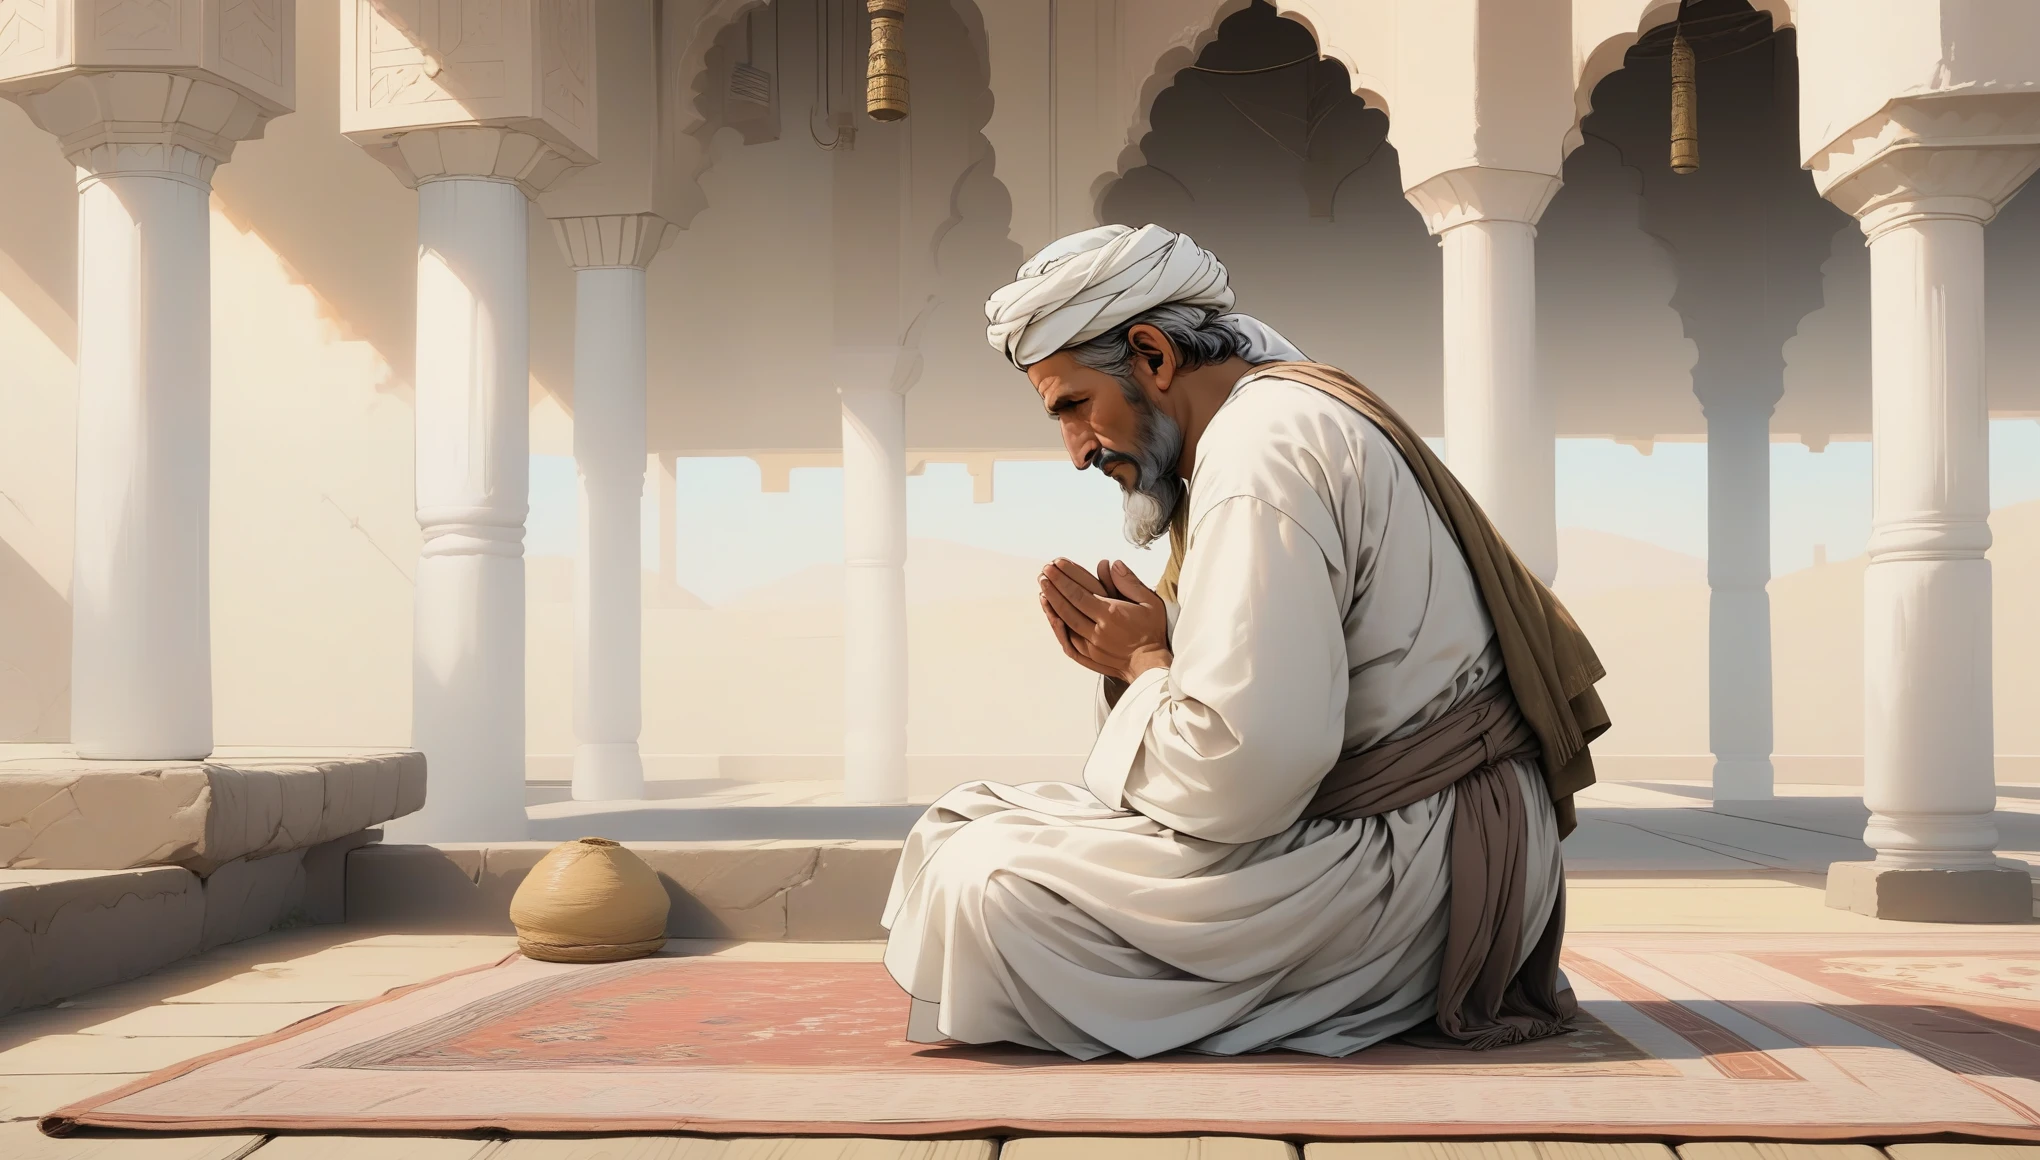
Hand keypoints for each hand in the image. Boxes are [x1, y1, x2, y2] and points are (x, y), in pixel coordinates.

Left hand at [1038, 558, 1171, 683]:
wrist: (1151, 664)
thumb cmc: (1151, 632)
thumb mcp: (1150, 603)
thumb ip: (1130, 583)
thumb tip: (1114, 565)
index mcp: (1111, 614)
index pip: (1080, 594)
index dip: (1064, 579)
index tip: (1054, 565)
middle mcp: (1098, 630)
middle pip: (1068, 606)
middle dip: (1054, 587)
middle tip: (1044, 572)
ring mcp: (1090, 645)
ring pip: (1065, 623)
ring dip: (1051, 605)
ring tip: (1043, 589)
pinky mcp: (1088, 657)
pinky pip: (1067, 641)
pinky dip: (1057, 628)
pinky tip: (1052, 616)